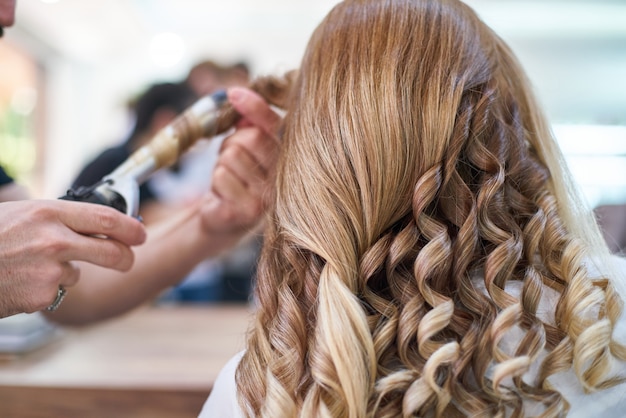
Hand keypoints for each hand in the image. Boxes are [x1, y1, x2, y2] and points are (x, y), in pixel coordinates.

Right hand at [0, 199, 145, 316]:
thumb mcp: (21, 214)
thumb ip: (57, 218)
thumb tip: (97, 223)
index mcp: (49, 212)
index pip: (106, 218)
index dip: (130, 227)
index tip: (140, 233)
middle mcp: (54, 239)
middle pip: (111, 251)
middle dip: (125, 258)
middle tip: (127, 260)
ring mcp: (49, 269)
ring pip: (77, 273)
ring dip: (62, 272)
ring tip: (27, 265)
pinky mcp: (42, 295)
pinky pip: (56, 291)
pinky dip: (43, 289)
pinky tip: (19, 281)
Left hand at [199, 87, 280, 235]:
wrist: (227, 219)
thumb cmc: (237, 177)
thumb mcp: (243, 146)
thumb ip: (247, 123)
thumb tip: (238, 96)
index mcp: (287, 157)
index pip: (273, 124)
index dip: (254, 107)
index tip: (234, 93)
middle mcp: (284, 176)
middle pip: (251, 138)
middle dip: (232, 143)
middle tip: (231, 158)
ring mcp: (268, 196)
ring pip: (232, 156)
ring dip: (221, 165)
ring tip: (229, 178)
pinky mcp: (249, 211)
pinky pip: (222, 177)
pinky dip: (216, 183)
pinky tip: (225, 195)